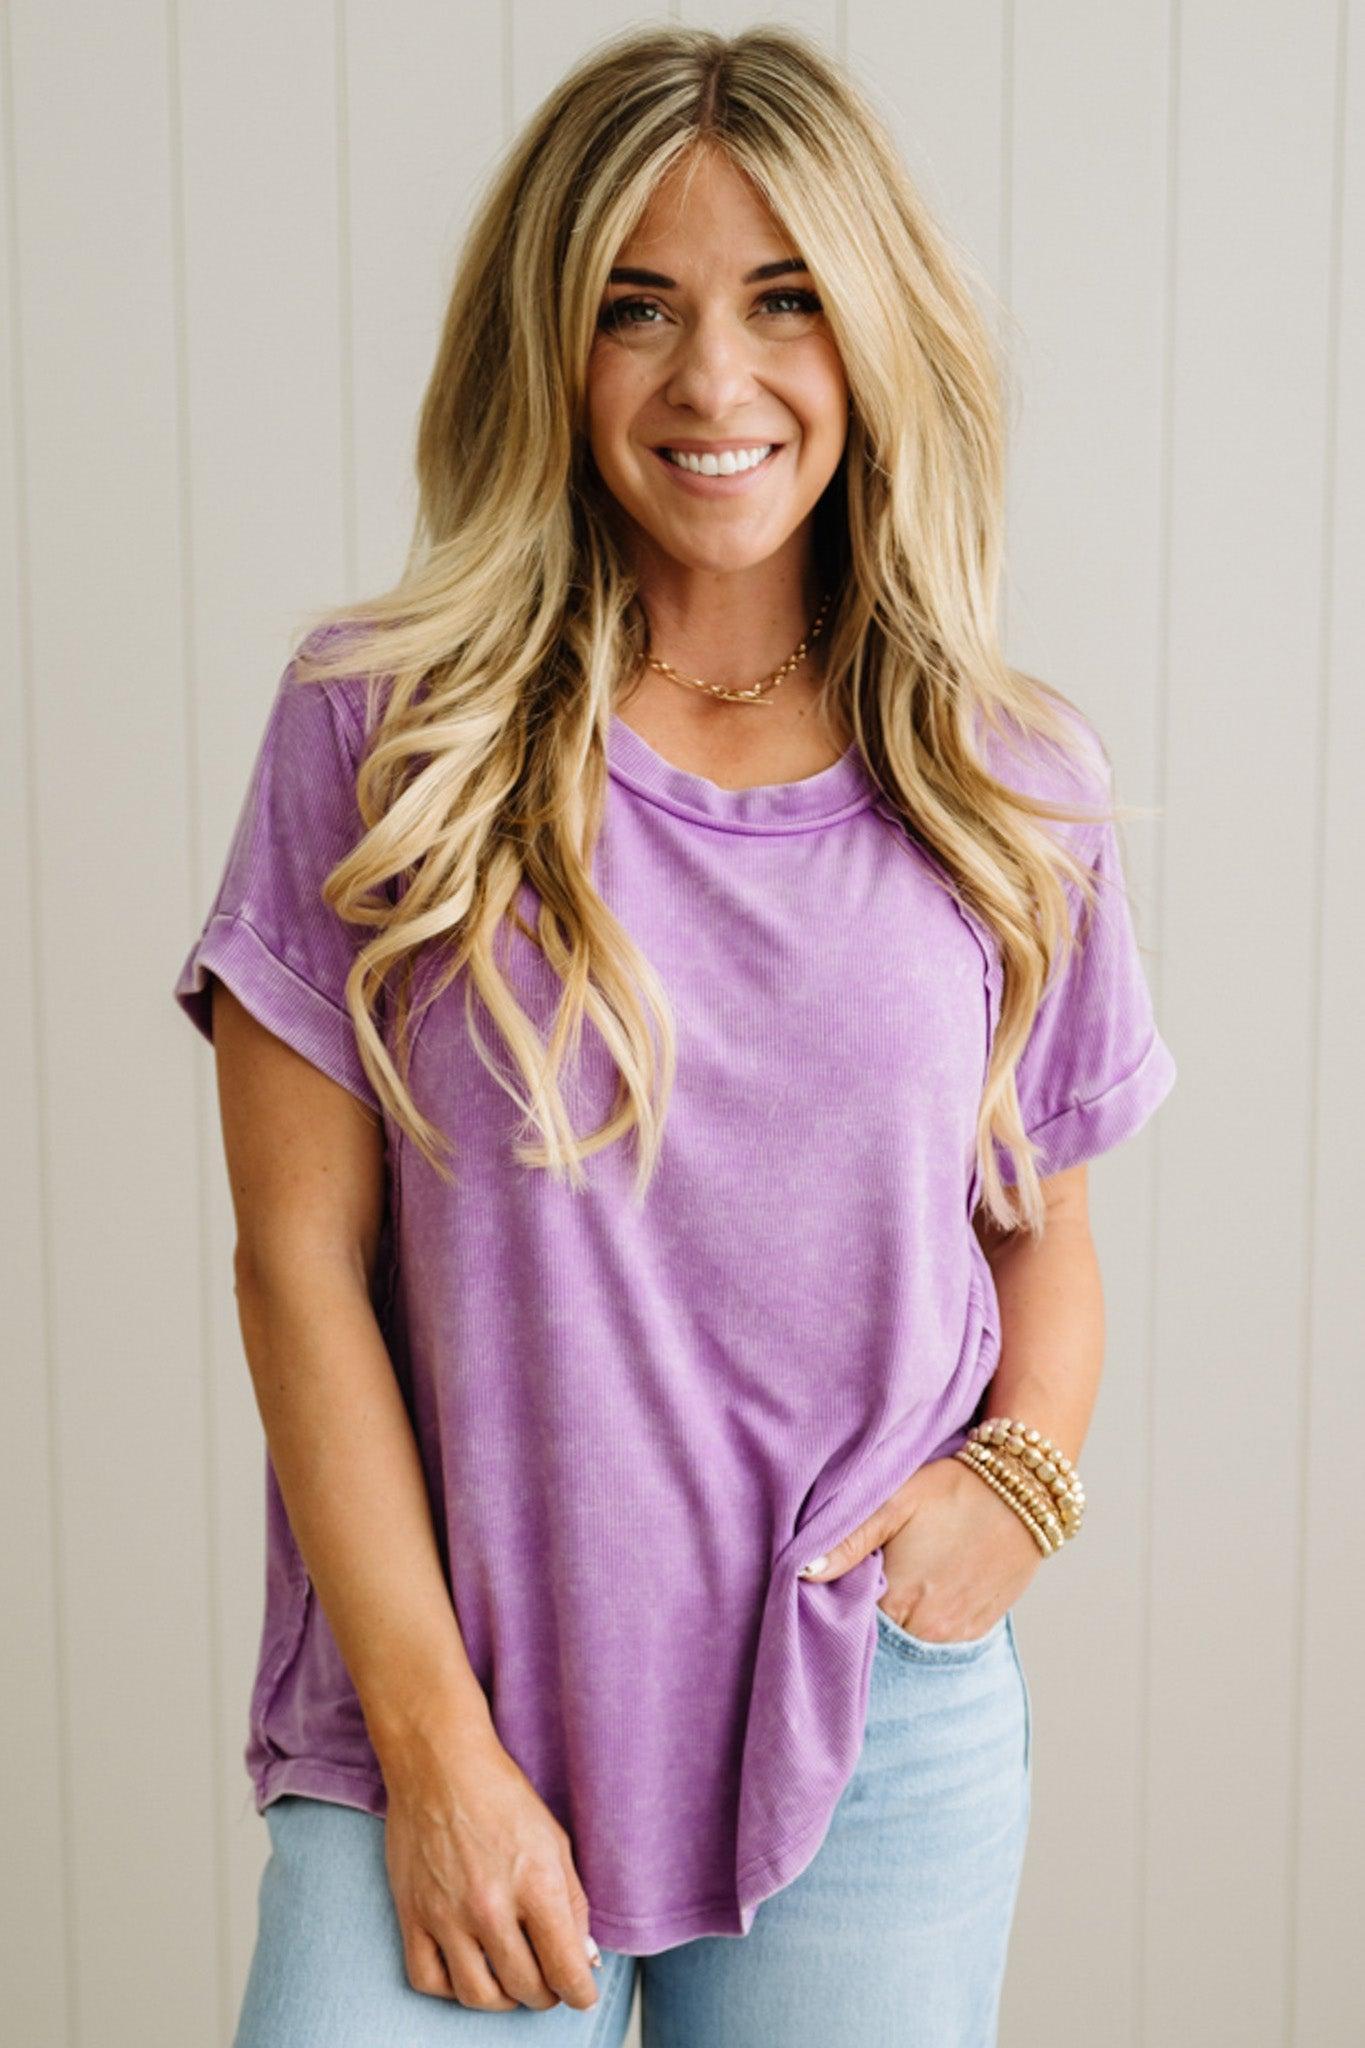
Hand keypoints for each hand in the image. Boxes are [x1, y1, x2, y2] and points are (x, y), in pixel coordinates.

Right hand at [377, 1718, 601, 2011]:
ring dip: (504, 1998)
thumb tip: (583, 1959)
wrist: (438, 1762)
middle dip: (547, 1992)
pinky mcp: (411, 1915)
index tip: (582, 1992)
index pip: (566, 1970)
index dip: (581, 1992)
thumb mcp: (555, 1840)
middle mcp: (490, 1906)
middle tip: (549, 1978)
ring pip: (479, 1996)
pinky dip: (452, 1988)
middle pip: (526, 1988)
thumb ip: (573, 1904)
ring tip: (512, 1978)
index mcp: (536, 1884)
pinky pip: (428, 1980)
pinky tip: (468, 1968)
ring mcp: (446, 1915)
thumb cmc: (502, 1794)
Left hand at [801, 1453, 1042, 1640]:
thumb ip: (847, 1541)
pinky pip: (941, 1644)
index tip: (833, 1595)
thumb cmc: (952, 1491)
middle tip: (860, 1592)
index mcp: (899, 1601)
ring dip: (897, 1628)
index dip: (839, 1612)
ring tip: (894, 1592)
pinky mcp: (980, 1631)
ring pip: (911, 1647)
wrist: (1024, 1492)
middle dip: (866, 1624)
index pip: (852, 1628)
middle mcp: (927, 1630)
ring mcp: (957, 1636)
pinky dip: (926, 1628)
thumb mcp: (893, 1503)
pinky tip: (922, 1599)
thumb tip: (802, 1573)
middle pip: (881, 1644)